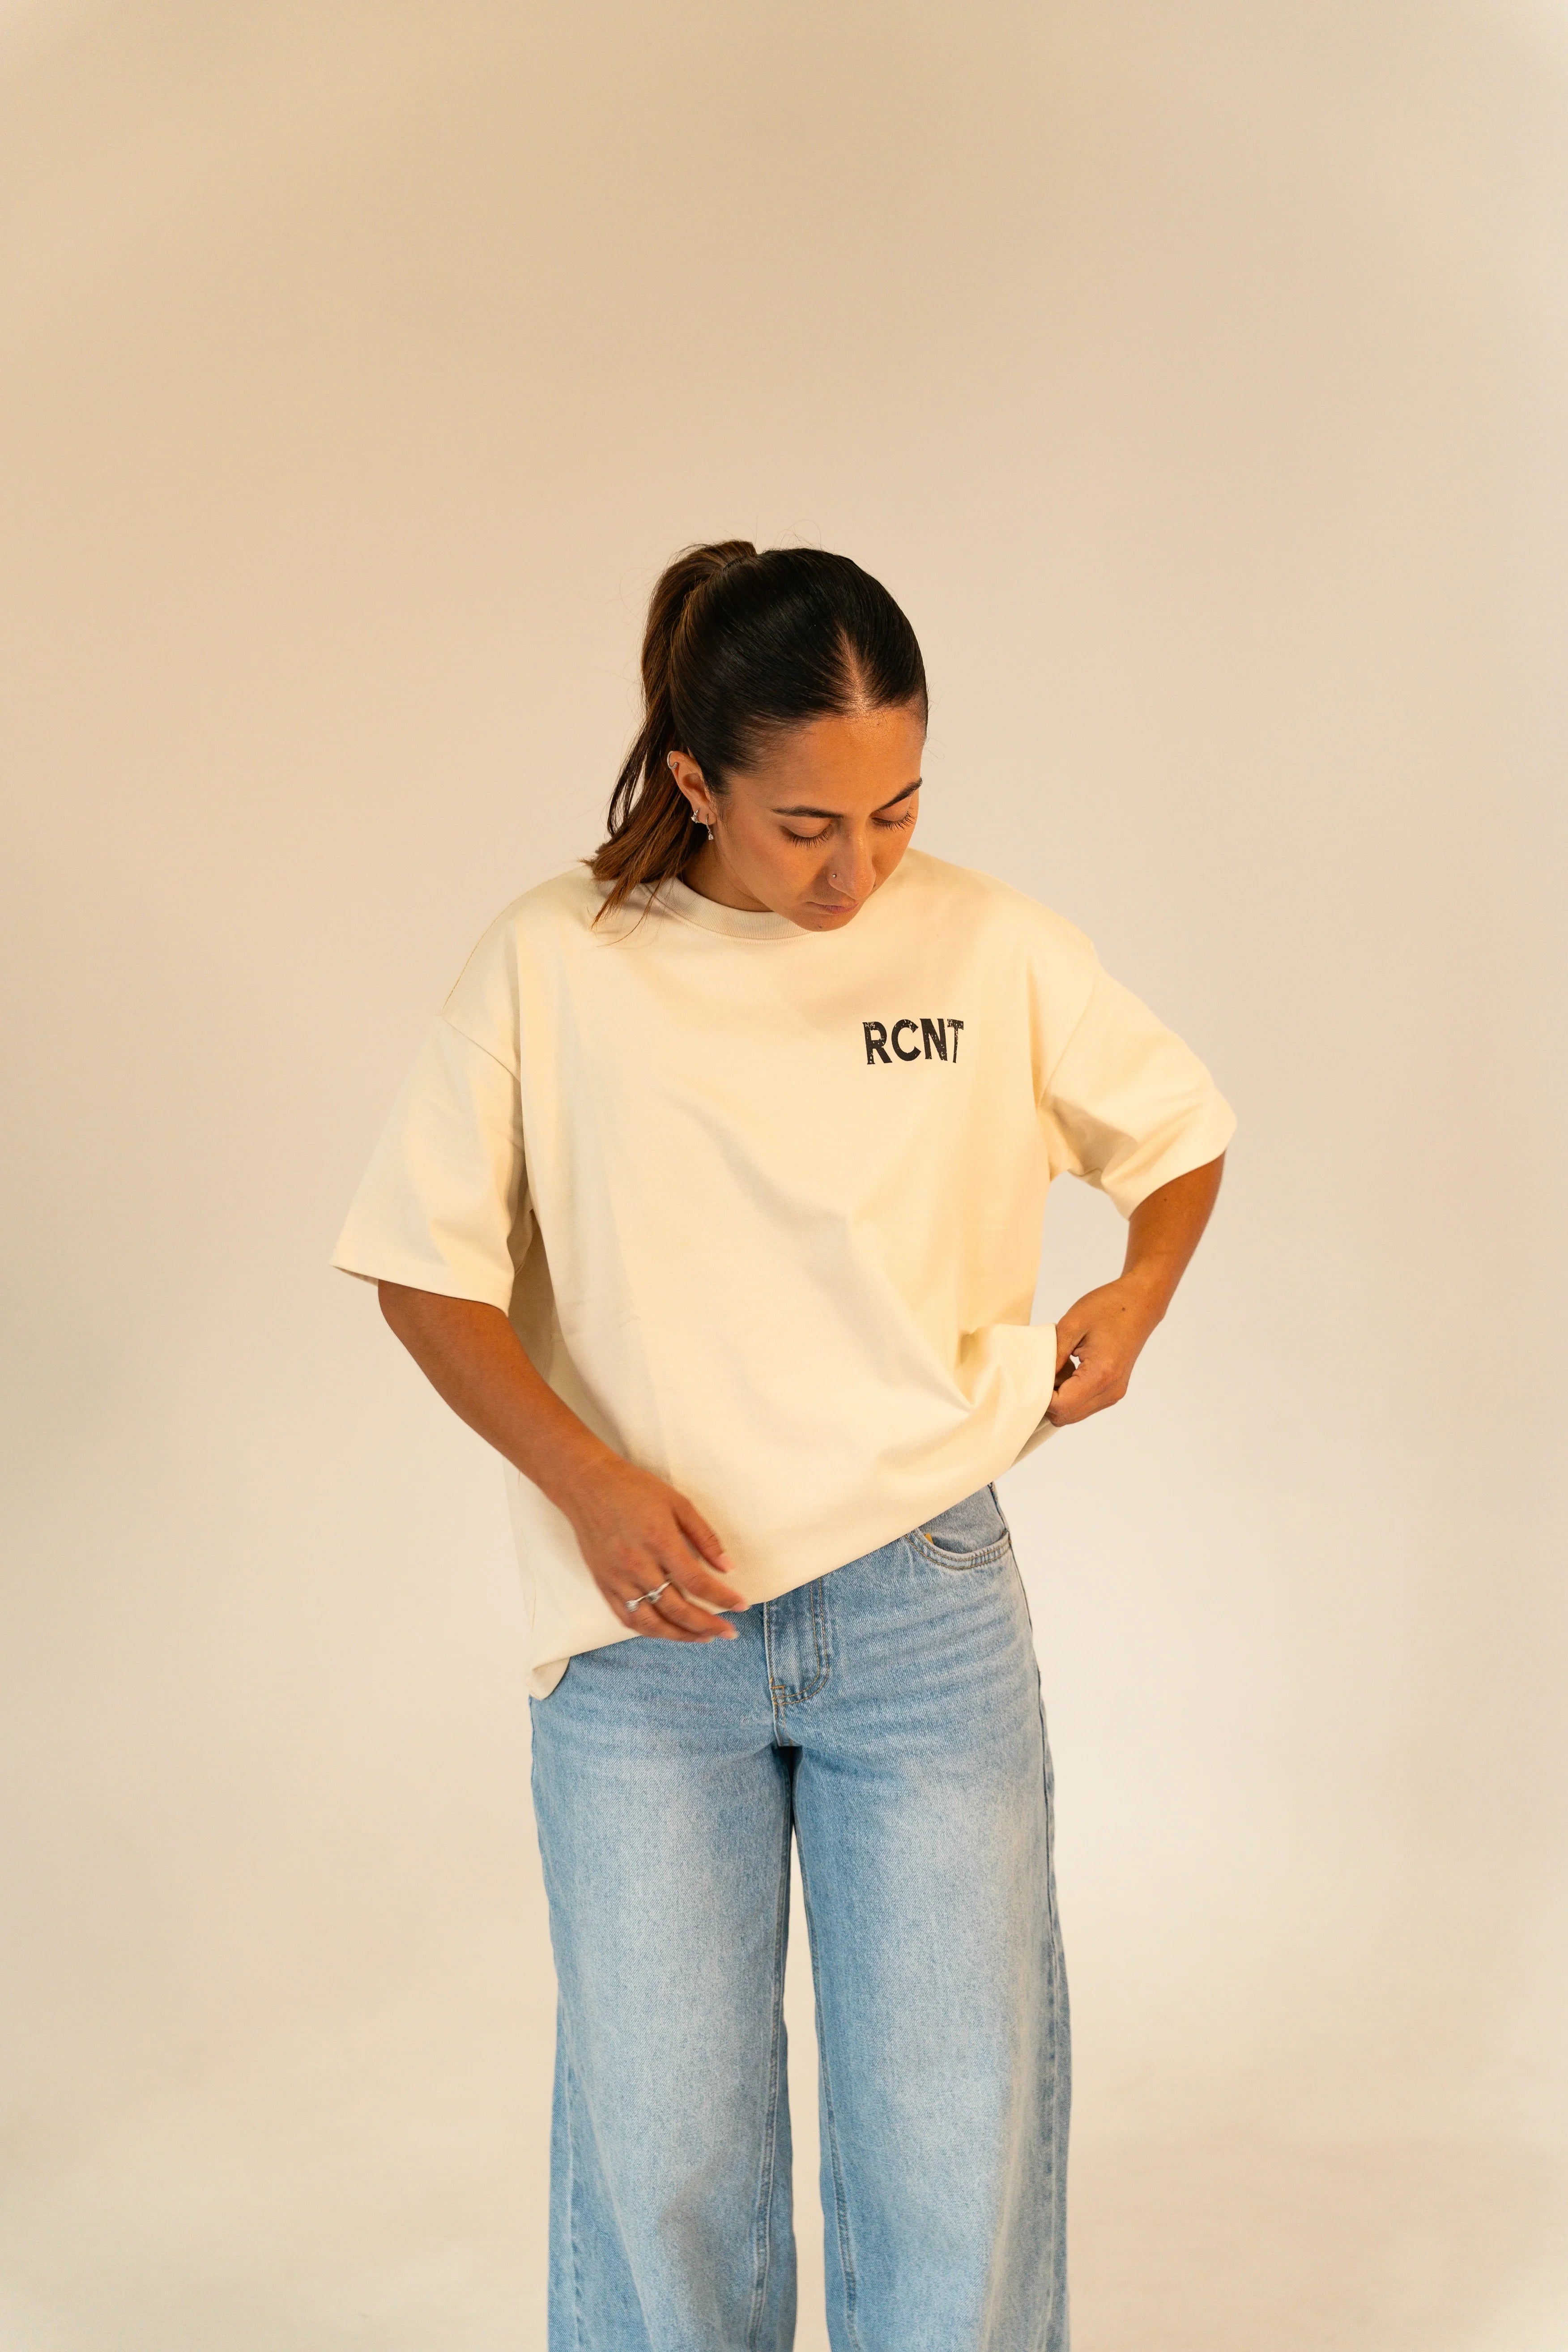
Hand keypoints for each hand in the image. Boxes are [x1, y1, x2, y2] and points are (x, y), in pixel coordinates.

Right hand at [561, 1454, 748, 1642]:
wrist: (587, 1486)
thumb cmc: (635, 1489)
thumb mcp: (678, 1503)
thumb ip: (705, 1537)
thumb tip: (728, 1568)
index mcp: (660, 1541)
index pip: (697, 1582)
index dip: (722, 1598)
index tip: (741, 1605)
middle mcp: (637, 1565)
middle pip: (677, 1609)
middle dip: (707, 1625)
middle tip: (728, 1632)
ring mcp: (617, 1578)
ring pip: (651, 1622)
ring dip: (680, 1635)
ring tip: (703, 1637)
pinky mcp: (603, 1584)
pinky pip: (626, 1618)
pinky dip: (649, 1630)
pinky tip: (667, 1631)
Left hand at [1045, 1272, 1165, 1426]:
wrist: (1140, 1302)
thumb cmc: (1109, 1307)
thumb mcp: (1071, 1324)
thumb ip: (1052, 1355)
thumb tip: (1034, 1379)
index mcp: (1101, 1375)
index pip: (1060, 1406)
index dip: (1039, 1395)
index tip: (1031, 1374)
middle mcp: (1110, 1391)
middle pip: (1065, 1416)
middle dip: (1046, 1399)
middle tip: (1042, 1370)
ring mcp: (1113, 1394)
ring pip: (1073, 1414)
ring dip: (1058, 1397)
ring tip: (1059, 1367)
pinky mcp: (1113, 1391)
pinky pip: (1083, 1404)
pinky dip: (1069, 1394)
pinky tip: (1070, 1370)